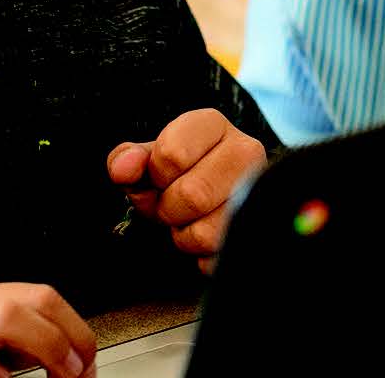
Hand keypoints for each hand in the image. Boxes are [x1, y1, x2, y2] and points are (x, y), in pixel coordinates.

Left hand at [106, 108, 266, 272]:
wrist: (217, 195)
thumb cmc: (179, 174)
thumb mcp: (149, 160)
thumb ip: (127, 159)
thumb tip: (123, 170)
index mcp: (213, 125)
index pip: (172, 154)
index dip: (155, 175)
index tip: (160, 177)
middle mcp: (246, 152)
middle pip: (191, 196)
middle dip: (167, 209)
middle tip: (170, 206)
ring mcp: (261, 192)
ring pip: (205, 233)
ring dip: (184, 235)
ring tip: (189, 220)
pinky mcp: (262, 230)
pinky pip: (218, 258)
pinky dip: (201, 257)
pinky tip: (206, 236)